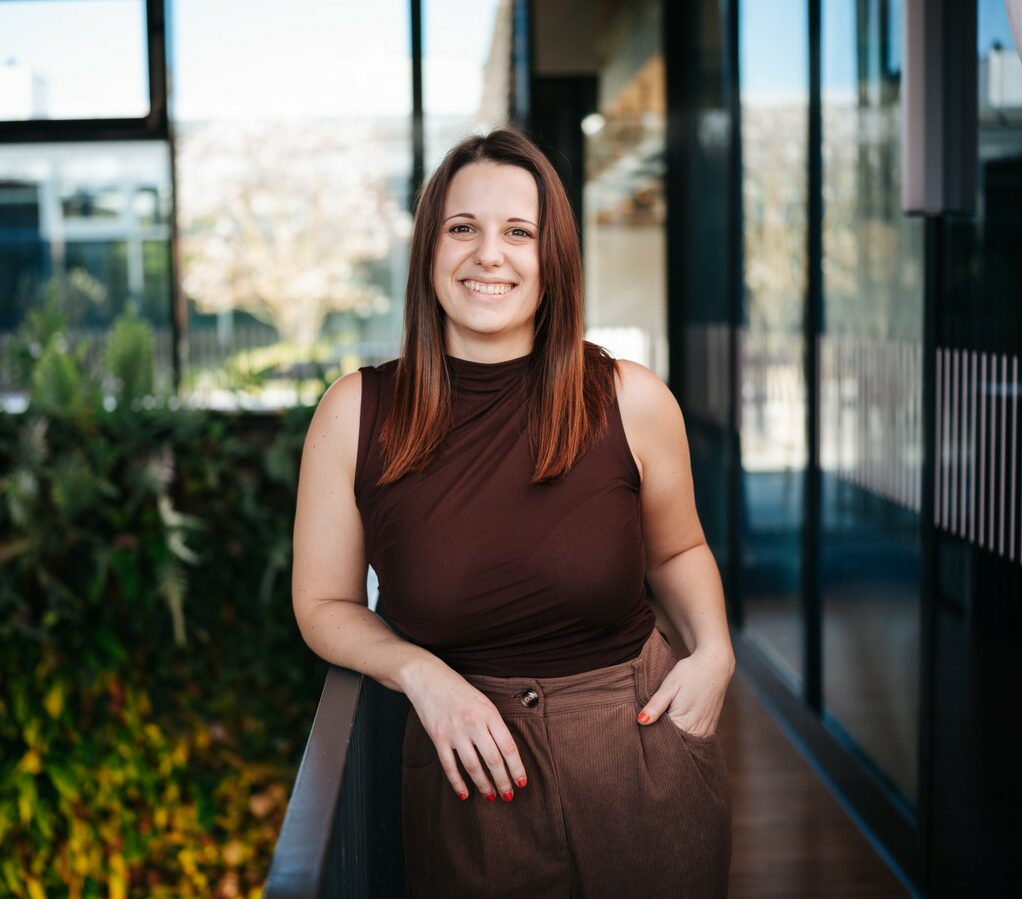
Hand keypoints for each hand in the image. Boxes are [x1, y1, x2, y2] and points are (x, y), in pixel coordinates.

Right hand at [403, 660, 527, 801]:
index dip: (516, 768)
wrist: (429, 678)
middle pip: (493, 760)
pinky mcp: (438, 737)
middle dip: (503, 781)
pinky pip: (450, 766)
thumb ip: (494, 724)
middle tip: (508, 796)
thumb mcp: (483, 702)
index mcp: (489, 713)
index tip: (522, 782)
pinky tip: (465, 794)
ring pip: (473, 766)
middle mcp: (473, 723)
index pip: (508, 747)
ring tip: (491, 796)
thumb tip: (506, 753)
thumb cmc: (459, 691)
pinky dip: (458, 783)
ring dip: (483, 784)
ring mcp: (455, 731)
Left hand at [636, 648, 733, 737]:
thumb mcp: (669, 685)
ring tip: (662, 728)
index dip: (652, 737)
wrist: (715, 664)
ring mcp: (706, 730)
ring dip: (675, 739)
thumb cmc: (690, 672)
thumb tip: (641, 721)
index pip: (664, 740)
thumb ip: (656, 705)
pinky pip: (696, 738)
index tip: (643, 733)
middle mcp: (698, 730)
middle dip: (663, 740)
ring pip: (687, 743)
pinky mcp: (711, 726)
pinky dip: (686, 736)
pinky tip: (677, 727)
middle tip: (650, 731)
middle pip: (676, 744)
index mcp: (685, 722)